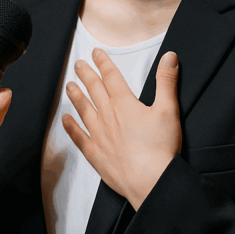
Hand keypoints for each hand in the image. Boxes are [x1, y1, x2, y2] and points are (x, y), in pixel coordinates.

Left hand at [63, 49, 181, 210]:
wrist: (150, 180)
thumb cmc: (160, 148)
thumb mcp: (168, 109)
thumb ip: (167, 81)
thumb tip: (169, 57)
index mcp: (125, 104)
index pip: (112, 77)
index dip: (104, 63)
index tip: (96, 53)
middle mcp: (108, 116)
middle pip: (94, 90)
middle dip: (86, 75)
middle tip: (78, 64)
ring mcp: (99, 135)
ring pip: (83, 110)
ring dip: (76, 96)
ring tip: (69, 86)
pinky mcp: (95, 154)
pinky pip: (79, 137)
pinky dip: (70, 127)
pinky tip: (65, 120)